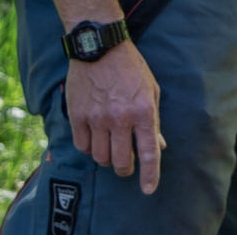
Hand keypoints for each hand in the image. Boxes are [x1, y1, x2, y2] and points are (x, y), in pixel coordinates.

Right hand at [65, 40, 163, 192]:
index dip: (149, 175)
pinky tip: (94, 139)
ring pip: (100, 158)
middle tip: (125, 164)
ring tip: (110, 148)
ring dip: (107, 159)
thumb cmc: (131, 68)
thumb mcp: (151, 90)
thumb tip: (159, 146)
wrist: (100, 48)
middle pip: (121, 161)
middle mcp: (120, 118)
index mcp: (143, 111)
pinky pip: (82, 146)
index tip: (148, 189)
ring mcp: (97, 118)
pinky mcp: (77, 116)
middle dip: (125, 168)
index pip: (148, 152)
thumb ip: (153, 120)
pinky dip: (89, 148)